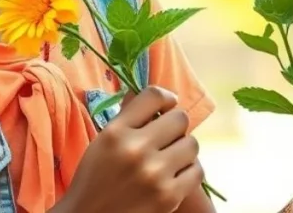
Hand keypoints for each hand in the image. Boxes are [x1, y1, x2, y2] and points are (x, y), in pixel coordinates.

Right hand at [59, 86, 203, 212]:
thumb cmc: (95, 179)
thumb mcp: (102, 142)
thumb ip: (128, 118)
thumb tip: (159, 96)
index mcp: (115, 132)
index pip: (153, 96)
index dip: (166, 97)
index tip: (167, 106)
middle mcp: (135, 149)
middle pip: (180, 118)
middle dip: (176, 125)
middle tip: (168, 136)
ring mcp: (154, 174)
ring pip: (192, 143)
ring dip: (184, 148)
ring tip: (171, 157)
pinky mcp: (169, 197)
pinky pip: (197, 170)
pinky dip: (189, 170)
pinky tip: (176, 174)